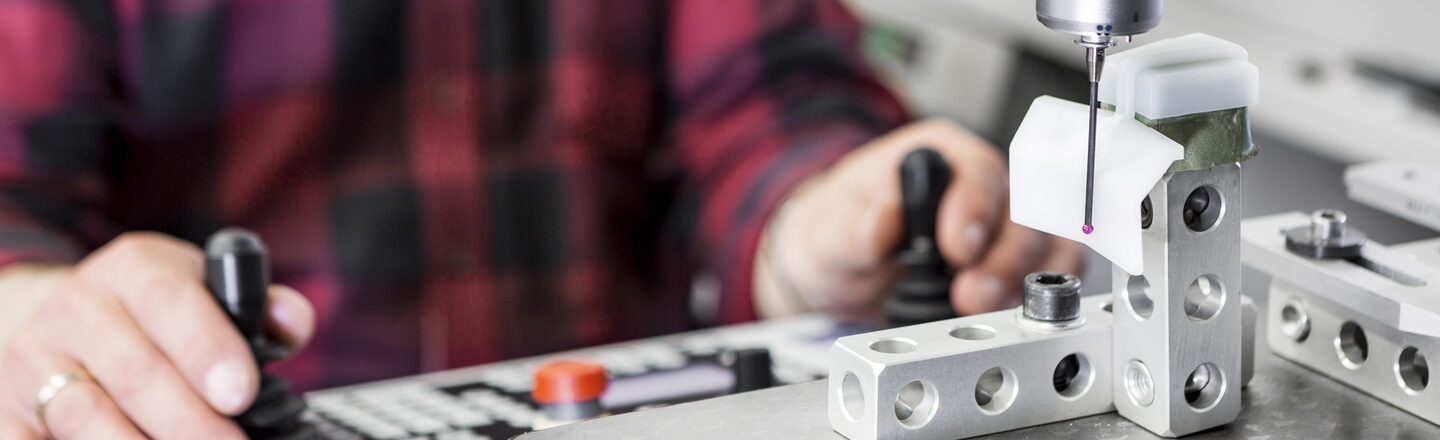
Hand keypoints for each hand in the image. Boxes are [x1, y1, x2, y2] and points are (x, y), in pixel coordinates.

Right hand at [0, 232, 314, 438]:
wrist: (62, 314)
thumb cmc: (156, 310)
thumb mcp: (205, 288)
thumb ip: (260, 305)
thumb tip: (292, 322)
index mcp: (134, 268)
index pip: (171, 303)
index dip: (208, 350)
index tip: (240, 393)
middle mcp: (78, 306)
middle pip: (136, 373)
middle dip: (190, 421)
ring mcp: (36, 357)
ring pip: (86, 415)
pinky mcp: (10, 405)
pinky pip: (33, 439)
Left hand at [755, 119, 1085, 321]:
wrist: (839, 272)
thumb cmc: (836, 233)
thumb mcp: (825, 231)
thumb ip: (852, 228)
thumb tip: (885, 222)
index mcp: (935, 155)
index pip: (974, 170)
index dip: (973, 209)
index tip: (956, 249)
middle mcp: (977, 183)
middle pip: (1019, 209)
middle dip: (1002, 258)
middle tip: (971, 296)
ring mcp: (1000, 223)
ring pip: (1044, 241)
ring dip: (1023, 279)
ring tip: (984, 309)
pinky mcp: (1011, 262)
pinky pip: (1049, 271)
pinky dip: (1037, 294)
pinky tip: (1007, 313)